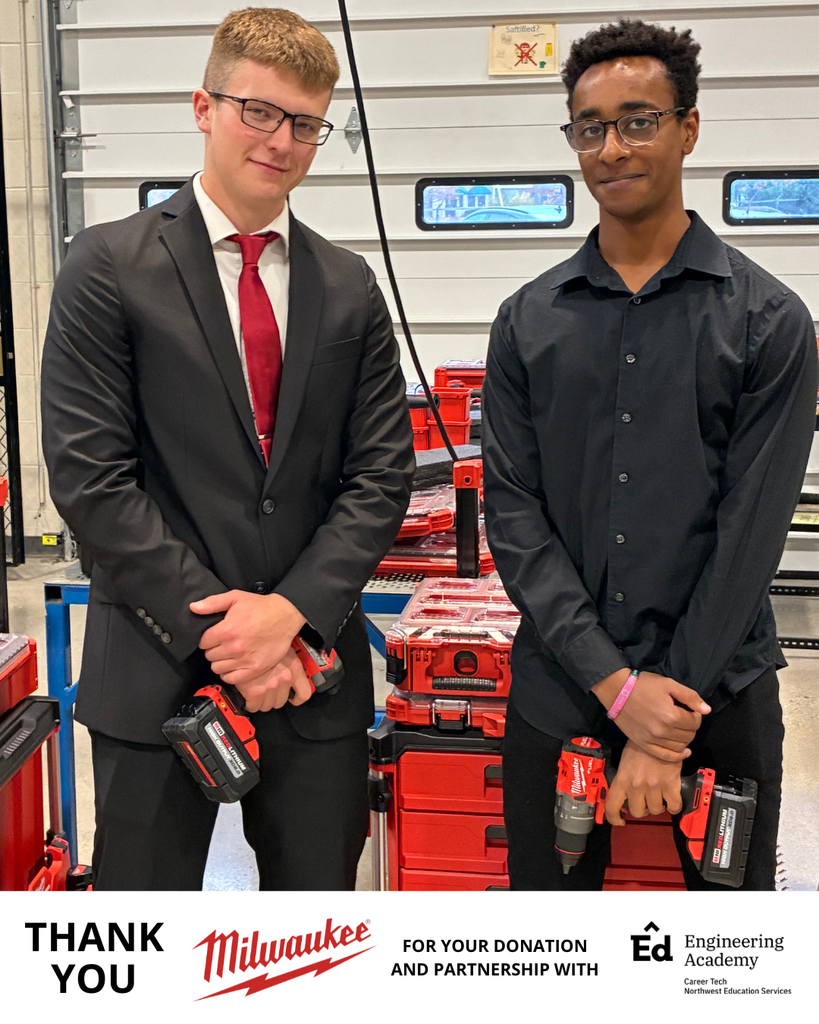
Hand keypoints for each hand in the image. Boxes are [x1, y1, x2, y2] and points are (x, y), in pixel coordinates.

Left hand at [190, 591, 306, 685]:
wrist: (285, 616)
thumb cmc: (259, 606)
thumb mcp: (235, 597)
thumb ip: (212, 603)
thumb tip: (193, 607)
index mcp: (226, 631)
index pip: (203, 643)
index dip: (207, 639)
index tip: (214, 636)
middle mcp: (234, 648)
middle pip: (209, 656)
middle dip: (213, 650)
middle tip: (222, 644)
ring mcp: (245, 660)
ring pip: (218, 668)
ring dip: (220, 662)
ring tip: (228, 655)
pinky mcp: (255, 669)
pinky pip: (232, 679)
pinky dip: (229, 674)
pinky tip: (233, 665)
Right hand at [233, 648, 313, 712]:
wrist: (246, 638)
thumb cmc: (263, 640)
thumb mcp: (283, 648)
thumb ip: (288, 663)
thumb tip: (288, 674)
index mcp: (294, 668)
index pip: (304, 693)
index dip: (297, 699)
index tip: (291, 698)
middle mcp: (285, 678)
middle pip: (281, 702)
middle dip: (273, 698)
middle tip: (266, 690)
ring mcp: (270, 686)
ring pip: (267, 706)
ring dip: (261, 701)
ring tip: (255, 692)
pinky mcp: (254, 692)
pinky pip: (254, 707)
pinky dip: (250, 704)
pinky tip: (247, 696)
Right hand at [592, 668, 709, 761]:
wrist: (616, 691)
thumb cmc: (643, 685)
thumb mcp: (668, 684)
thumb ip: (690, 696)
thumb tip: (707, 710)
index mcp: (672, 716)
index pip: (695, 722)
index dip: (696, 714)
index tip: (689, 709)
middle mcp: (664, 731)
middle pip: (689, 735)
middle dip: (691, 726)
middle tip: (684, 717)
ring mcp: (653, 740)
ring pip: (680, 747)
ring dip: (684, 738)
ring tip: (678, 728)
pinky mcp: (644, 744)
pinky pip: (666, 756)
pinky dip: (677, 756)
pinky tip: (683, 752)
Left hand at [604, 741, 682, 825]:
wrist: (659, 734)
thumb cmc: (641, 746)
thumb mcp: (625, 761)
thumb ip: (625, 778)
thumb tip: (627, 793)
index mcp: (622, 778)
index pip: (612, 806)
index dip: (614, 818)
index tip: (620, 821)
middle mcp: (636, 785)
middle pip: (637, 812)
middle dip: (642, 808)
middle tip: (646, 800)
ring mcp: (654, 786)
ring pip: (656, 810)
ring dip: (658, 806)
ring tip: (659, 796)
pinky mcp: (670, 785)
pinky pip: (674, 806)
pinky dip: (674, 807)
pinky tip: (672, 800)